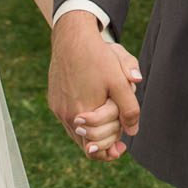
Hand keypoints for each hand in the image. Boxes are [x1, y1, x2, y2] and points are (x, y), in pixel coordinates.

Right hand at [48, 12, 140, 161]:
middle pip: (85, 143)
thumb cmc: (98, 57)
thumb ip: (130, 108)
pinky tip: (94, 111)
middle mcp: (66, 114)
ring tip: (108, 126)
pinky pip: (68, 119)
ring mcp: (58, 108)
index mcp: (83, 114)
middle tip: (118, 139)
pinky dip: (82, 121)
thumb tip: (133, 131)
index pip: (95, 148)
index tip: (122, 148)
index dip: (110, 151)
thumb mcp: (120, 81)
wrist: (72, 37)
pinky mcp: (54, 100)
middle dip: (103, 141)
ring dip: (92, 132)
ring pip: (76, 132)